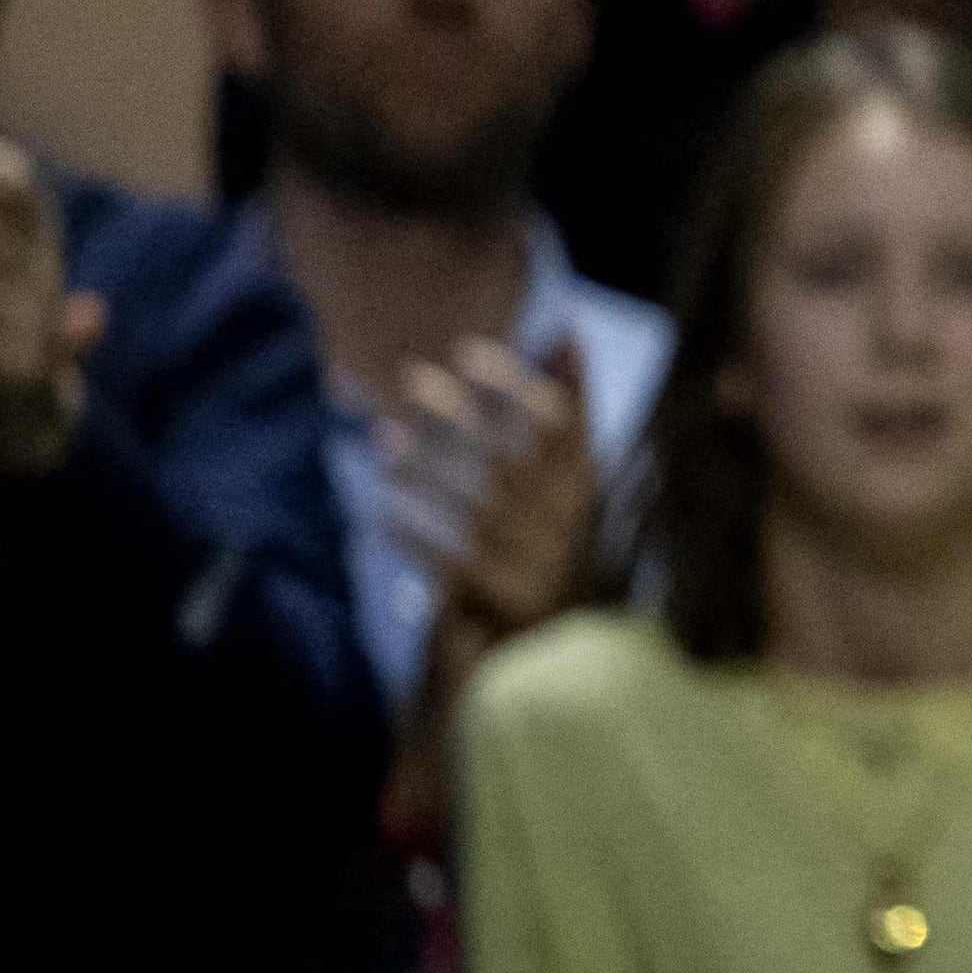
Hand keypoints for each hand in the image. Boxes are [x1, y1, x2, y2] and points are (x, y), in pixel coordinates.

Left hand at [390, 339, 595, 663]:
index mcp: (586, 487)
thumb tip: (566, 329)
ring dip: (424, 468)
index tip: (470, 352)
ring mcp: (533, 563)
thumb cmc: (540, 535)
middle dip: (459, 413)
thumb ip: (567, 406)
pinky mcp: (496, 598)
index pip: (562, 423)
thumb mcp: (558, 475)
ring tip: (385, 440)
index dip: (515, 383)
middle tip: (412, 379)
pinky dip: (413, 533)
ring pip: (473, 506)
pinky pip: (447, 557)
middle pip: (510, 458)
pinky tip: (385, 512)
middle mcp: (567, 523)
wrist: (532, 643)